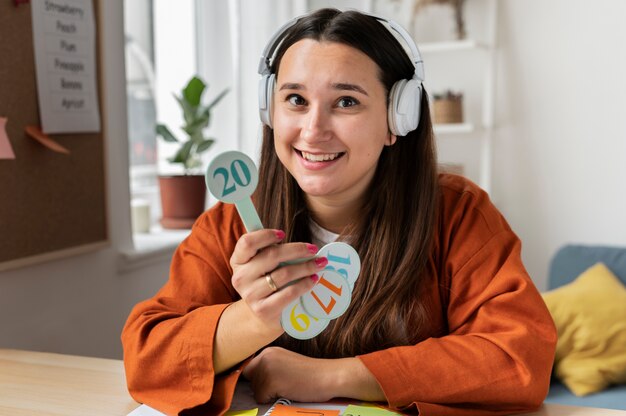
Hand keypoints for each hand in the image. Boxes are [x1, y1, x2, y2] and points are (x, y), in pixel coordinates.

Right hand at [230, 229, 327, 332]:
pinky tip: (313, 280)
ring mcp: (250, 294)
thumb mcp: (262, 263)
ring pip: (284, 273)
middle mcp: (240, 277)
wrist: (262, 313)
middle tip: (313, 249)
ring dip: (306, 267)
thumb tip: (300, 242)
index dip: (265, 235)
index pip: (247, 242)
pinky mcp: (263, 309)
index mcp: (238, 260)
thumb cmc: (266, 281)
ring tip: (319, 264)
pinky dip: (304, 284)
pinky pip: (289, 292)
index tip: (283, 234)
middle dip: (297, 249)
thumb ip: (272, 250)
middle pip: (272, 255)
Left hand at [243, 347, 386, 403]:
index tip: (270, 382)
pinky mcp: (270, 382)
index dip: (256, 378)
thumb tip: (251, 379)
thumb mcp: (286, 364)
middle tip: (284, 384)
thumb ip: (270, 367)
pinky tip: (288, 391)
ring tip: (288, 387)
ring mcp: (267, 368)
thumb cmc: (311, 374)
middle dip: (261, 386)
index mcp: (269, 351)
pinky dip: (272, 400)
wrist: (329, 376)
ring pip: (255, 390)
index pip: (249, 367)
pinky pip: (261, 398)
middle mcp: (265, 356)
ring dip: (268, 393)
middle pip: (249, 379)